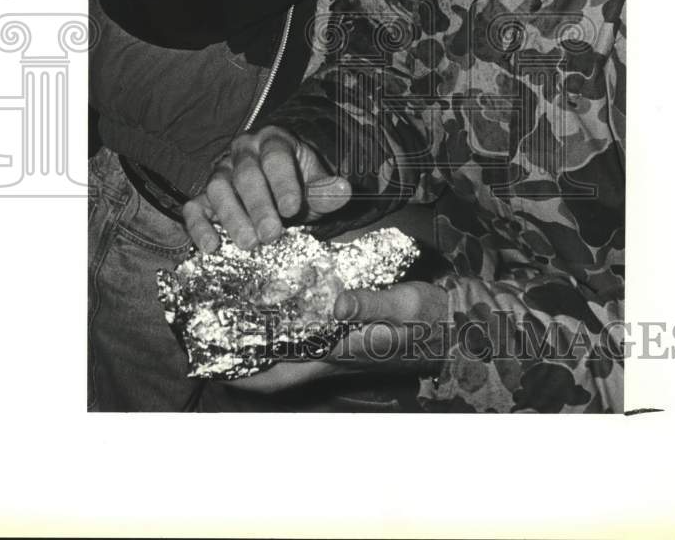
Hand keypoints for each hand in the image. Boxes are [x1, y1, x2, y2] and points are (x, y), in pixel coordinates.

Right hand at [182, 125, 351, 252]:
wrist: (279, 185)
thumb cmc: (297, 183)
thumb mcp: (315, 184)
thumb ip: (327, 190)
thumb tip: (344, 190)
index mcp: (273, 141)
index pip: (276, 158)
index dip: (283, 183)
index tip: (292, 209)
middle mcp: (242, 151)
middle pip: (246, 174)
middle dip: (259, 206)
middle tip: (271, 235)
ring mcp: (220, 171)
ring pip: (218, 188)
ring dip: (232, 217)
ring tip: (249, 243)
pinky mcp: (204, 195)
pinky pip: (194, 207)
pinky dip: (199, 227)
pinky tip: (211, 247)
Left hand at [229, 281, 449, 393]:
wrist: (461, 329)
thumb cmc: (434, 319)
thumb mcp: (406, 306)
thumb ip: (372, 304)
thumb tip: (336, 302)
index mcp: (340, 354)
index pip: (281, 372)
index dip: (245, 372)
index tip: (213, 361)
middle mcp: (334, 358)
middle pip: (277, 370)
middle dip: (244, 361)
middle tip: (215, 338)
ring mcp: (342, 353)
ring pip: (290, 357)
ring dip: (263, 346)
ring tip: (237, 319)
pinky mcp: (352, 342)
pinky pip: (309, 344)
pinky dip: (288, 333)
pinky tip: (281, 310)